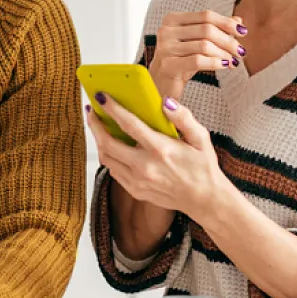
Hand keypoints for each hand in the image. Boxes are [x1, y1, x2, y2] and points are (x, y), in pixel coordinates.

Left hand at [85, 92, 233, 223]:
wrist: (204, 200)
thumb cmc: (203, 168)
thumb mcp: (200, 138)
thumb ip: (183, 118)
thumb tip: (165, 103)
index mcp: (161, 150)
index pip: (129, 125)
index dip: (112, 109)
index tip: (102, 97)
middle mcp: (145, 167)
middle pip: (108, 143)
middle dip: (95, 124)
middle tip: (92, 111)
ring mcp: (138, 181)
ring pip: (106, 158)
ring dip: (98, 141)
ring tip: (98, 126)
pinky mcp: (135, 190)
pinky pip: (113, 171)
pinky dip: (109, 156)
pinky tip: (111, 146)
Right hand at [148, 11, 246, 99]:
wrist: (159, 87)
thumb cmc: (180, 63)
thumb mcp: (197, 44)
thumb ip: (215, 31)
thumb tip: (239, 21)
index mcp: (172, 20)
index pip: (206, 15)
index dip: (227, 23)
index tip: (243, 32)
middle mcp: (166, 31)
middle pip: (207, 29)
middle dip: (228, 40)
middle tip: (241, 51)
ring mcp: (165, 48)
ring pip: (204, 45)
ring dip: (224, 53)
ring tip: (233, 61)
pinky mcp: (167, 65)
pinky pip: (198, 60)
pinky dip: (215, 63)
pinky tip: (225, 66)